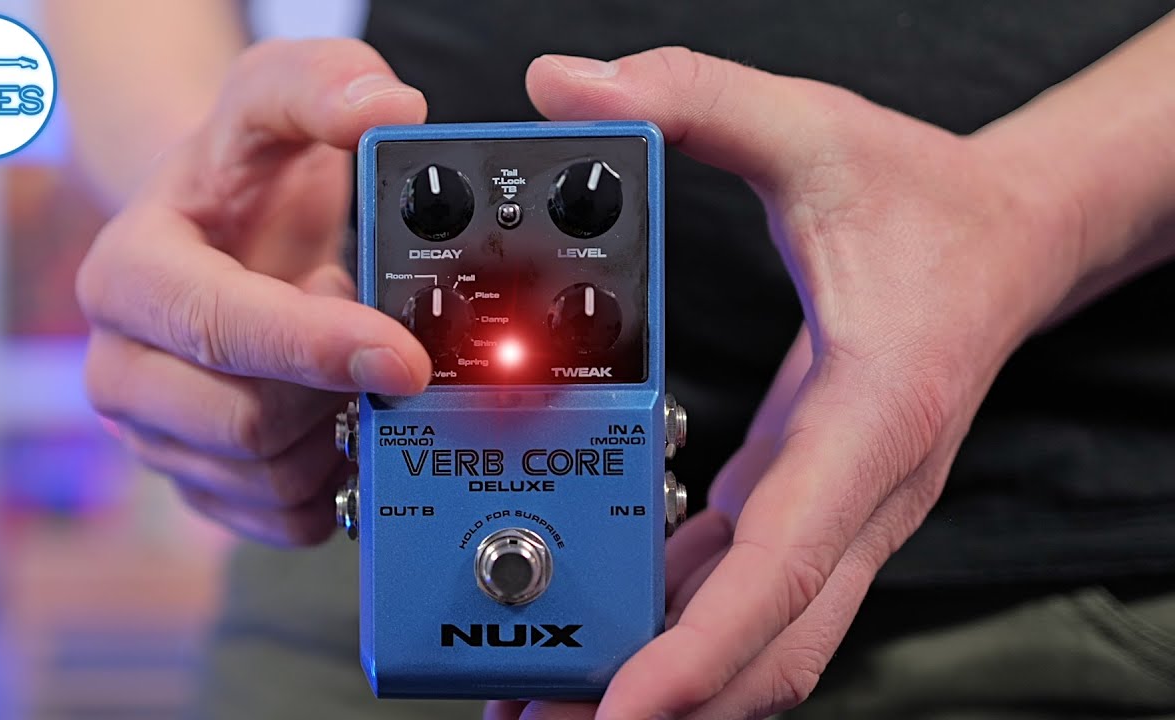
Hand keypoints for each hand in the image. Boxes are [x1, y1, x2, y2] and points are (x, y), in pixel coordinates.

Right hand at [77, 39, 431, 545]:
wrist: (225, 235)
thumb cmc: (244, 173)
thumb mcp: (274, 97)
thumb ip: (323, 85)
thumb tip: (387, 110)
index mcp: (128, 277)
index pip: (218, 330)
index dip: (316, 348)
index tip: (401, 357)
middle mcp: (124, 368)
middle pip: (246, 422)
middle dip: (330, 385)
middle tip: (365, 332)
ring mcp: (158, 437)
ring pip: (271, 478)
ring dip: (334, 426)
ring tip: (338, 362)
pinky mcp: (202, 486)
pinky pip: (281, 520)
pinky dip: (331, 482)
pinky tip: (338, 421)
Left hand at [490, 47, 1082, 718]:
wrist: (1012, 238)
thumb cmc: (925, 201)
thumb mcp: (816, 131)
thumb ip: (697, 98)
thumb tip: (569, 84)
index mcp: (869, 419)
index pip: (788, 563)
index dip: (703, 647)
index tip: (622, 708)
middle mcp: (860, 491)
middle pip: (767, 641)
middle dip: (662, 701)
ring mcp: (840, 511)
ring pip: (759, 635)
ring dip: (664, 682)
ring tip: (543, 706)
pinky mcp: (812, 504)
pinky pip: (743, 589)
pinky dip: (674, 627)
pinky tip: (601, 635)